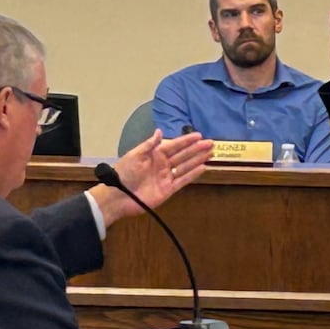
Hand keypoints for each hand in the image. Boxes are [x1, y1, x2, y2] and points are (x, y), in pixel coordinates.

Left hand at [95, 131, 213, 223]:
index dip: (186, 140)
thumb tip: (160, 132)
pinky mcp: (168, 189)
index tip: (199, 135)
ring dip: (198, 160)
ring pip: (186, 166)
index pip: (174, 145)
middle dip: (197, 149)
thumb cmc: (124, 174)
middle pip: (183, 155)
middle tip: (211, 143)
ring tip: (211, 153)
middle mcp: (162, 164)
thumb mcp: (135, 155)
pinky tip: (203, 168)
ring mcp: (166, 177)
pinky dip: (193, 174)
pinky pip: (183, 180)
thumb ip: (149, 145)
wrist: (118, 197)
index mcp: (154, 155)